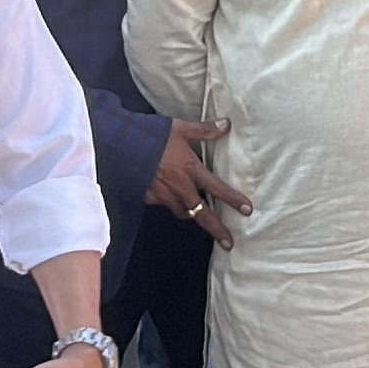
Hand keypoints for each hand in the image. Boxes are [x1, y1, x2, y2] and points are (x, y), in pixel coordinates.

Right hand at [143, 118, 252, 249]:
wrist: (121, 144)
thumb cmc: (152, 135)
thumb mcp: (180, 128)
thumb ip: (204, 130)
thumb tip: (227, 124)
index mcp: (191, 170)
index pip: (218, 189)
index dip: (234, 200)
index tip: (247, 211)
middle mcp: (180, 187)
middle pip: (202, 215)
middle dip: (217, 230)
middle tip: (228, 243)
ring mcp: (163, 196)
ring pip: (182, 213)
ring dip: (191, 213)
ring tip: (196, 214)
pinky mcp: (149, 198)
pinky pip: (163, 205)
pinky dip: (168, 202)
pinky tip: (167, 196)